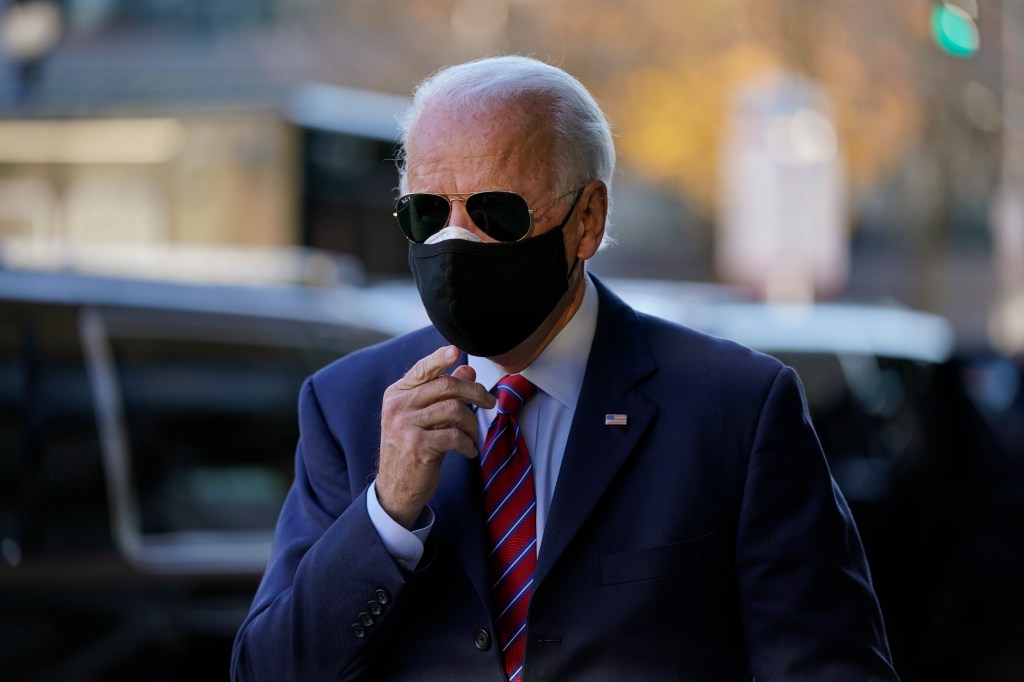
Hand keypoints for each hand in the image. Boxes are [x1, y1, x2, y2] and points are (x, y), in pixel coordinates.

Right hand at [376, 345, 495, 528]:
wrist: (395, 489)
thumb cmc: (412, 450)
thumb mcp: (424, 419)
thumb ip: (442, 394)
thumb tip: (468, 369)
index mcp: (396, 395)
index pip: (422, 370)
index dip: (440, 358)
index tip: (456, 351)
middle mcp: (397, 406)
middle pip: (446, 385)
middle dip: (475, 392)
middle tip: (491, 402)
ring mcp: (405, 425)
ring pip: (454, 409)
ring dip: (472, 423)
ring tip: (474, 435)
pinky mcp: (417, 445)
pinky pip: (454, 435)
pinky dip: (468, 444)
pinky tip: (469, 451)